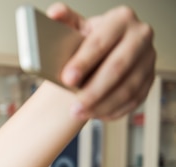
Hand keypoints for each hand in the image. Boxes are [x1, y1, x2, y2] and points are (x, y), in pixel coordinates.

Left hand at [47, 2, 155, 119]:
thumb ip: (64, 21)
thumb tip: (55, 13)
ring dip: (101, 105)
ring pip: (127, 88)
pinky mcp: (150, 79)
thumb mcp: (75, 28)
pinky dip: (113, 110)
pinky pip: (134, 100)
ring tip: (79, 112)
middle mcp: (140, 36)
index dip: (83, 62)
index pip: (101, 42)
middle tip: (73, 105)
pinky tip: (95, 114)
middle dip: (93, 90)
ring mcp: (148, 59)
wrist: (100, 55)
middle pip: (117, 67)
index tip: (67, 78)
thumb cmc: (86, 41)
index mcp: (121, 19)